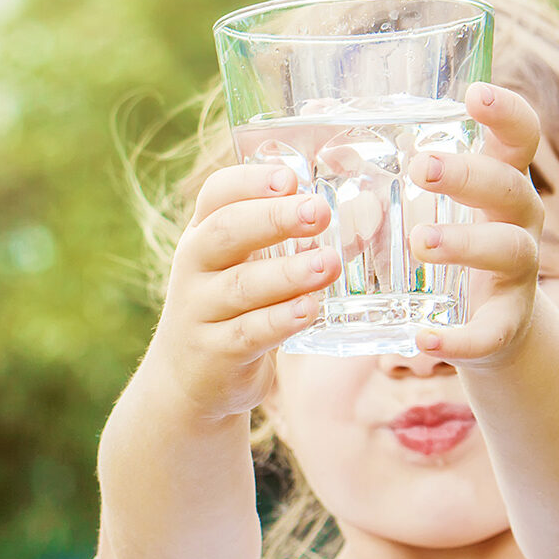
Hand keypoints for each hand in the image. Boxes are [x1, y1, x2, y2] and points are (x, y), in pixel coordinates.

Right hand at [143, 164, 340, 417]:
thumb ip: (298, 243)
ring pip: (242, 286)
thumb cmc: (234, 311)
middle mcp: (195, 267)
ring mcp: (200, 311)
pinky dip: (279, 320)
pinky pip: (248, 333)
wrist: (189, 382)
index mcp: (204, 235)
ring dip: (288, 273)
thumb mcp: (253, 270)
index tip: (291, 176)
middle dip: (274, 218)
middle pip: (227, 231)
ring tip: (329, 263)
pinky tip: (309, 311)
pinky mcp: (214, 353)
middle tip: (320, 211)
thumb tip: (369, 212)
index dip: (251, 181)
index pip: (218, 194)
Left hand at [407, 82, 543, 367]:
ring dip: (466, 242)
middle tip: (420, 168)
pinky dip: (458, 338)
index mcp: (499, 184)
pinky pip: (490, 332)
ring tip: (421, 241)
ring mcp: (517, 275)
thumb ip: (380, 162)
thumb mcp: (425, 205)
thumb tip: (314, 108)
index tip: (474, 94)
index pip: (519, 138)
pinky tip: (423, 338)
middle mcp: (518, 222)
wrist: (491, 329)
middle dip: (469, 174)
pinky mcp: (506, 325)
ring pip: (508, 251)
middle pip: (510, 188)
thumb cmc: (449, 250)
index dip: (506, 113)